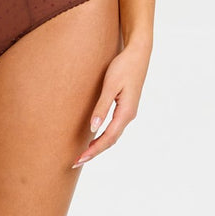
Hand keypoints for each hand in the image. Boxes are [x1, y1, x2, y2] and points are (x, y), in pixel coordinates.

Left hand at [71, 43, 150, 167]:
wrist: (138, 54)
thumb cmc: (123, 67)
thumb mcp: (110, 86)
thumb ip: (102, 107)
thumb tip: (93, 128)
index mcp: (126, 112)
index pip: (108, 138)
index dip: (93, 150)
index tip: (79, 159)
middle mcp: (128, 116)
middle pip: (110, 141)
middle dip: (94, 152)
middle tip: (76, 161)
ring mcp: (128, 112)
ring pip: (113, 135)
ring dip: (98, 146)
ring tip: (83, 154)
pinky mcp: (125, 107)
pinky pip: (114, 128)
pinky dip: (104, 137)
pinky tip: (94, 138)